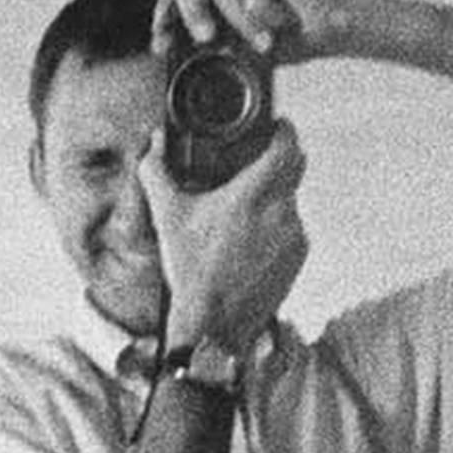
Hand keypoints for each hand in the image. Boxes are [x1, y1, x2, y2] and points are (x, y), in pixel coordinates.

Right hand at [153, 126, 308, 352]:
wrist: (215, 326)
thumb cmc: (191, 272)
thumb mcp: (168, 218)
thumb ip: (157, 172)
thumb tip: (153, 143)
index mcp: (253, 196)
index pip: (287, 146)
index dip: (284, 130)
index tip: (275, 125)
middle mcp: (281, 212)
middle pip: (295, 167)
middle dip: (279, 158)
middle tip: (256, 158)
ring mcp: (294, 236)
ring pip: (290, 199)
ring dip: (273, 196)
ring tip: (243, 209)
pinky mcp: (298, 257)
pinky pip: (292, 227)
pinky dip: (276, 225)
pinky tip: (249, 238)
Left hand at [160, 0, 354, 67]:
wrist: (338, 29)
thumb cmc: (289, 33)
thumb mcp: (241, 39)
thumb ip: (213, 36)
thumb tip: (175, 50)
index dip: (166, 11)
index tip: (161, 44)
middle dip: (188, 8)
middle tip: (204, 39)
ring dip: (243, 27)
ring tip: (265, 43)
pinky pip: (253, 0)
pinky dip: (267, 23)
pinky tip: (289, 22)